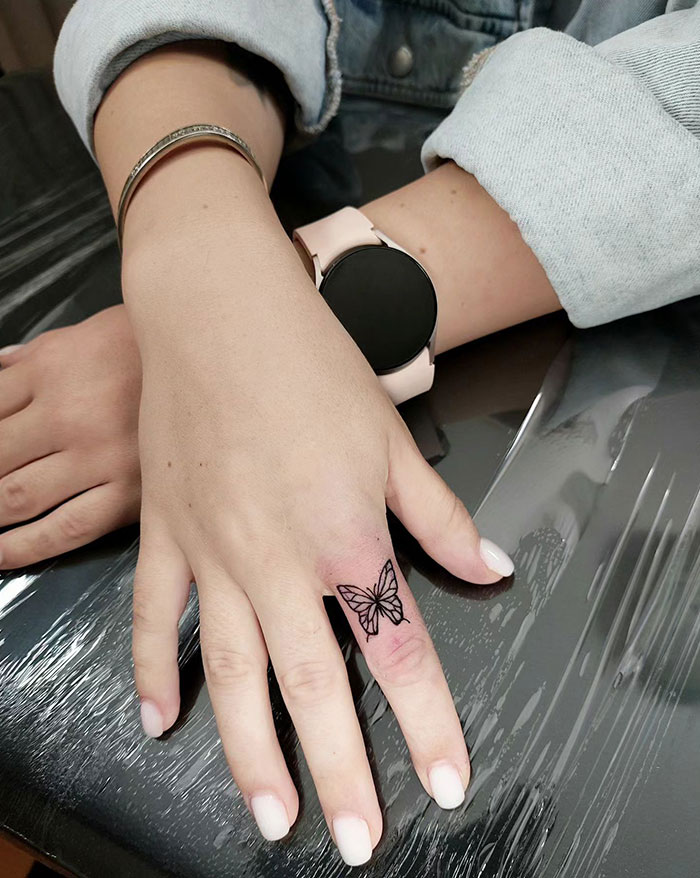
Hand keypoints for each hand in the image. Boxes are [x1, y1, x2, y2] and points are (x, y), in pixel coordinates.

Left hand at [0, 305, 140, 567]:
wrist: (218, 360)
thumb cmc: (148, 349)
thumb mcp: (78, 337)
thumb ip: (29, 359)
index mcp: (49, 369)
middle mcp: (67, 414)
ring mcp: (98, 456)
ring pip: (16, 497)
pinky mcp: (129, 491)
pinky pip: (65, 529)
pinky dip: (23, 547)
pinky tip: (3, 554)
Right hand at [125, 158, 513, 866]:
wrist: (220, 312)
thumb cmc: (309, 364)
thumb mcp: (393, 438)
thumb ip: (442, 516)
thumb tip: (492, 566)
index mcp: (344, 537)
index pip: (397, 649)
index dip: (430, 722)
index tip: (449, 778)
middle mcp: (277, 561)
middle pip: (311, 688)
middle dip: (338, 773)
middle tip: (350, 841)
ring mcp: (213, 554)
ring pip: (232, 674)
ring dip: (249, 754)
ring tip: (270, 815)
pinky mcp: (166, 535)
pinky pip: (156, 619)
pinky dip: (154, 672)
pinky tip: (159, 721)